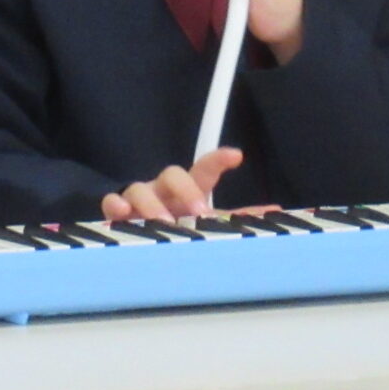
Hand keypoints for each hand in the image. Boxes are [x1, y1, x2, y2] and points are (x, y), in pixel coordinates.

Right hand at [102, 147, 242, 223]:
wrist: (143, 233)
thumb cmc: (180, 221)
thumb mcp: (210, 220)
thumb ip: (238, 216)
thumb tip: (275, 213)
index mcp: (190, 188)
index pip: (205, 169)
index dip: (219, 160)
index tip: (236, 156)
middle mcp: (165, 188)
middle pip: (173, 173)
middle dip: (186, 190)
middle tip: (199, 211)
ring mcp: (140, 198)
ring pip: (141, 188)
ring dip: (152, 204)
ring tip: (163, 222)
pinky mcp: (118, 210)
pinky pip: (112, 202)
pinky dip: (117, 206)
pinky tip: (123, 214)